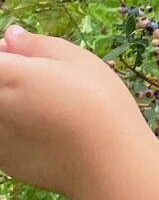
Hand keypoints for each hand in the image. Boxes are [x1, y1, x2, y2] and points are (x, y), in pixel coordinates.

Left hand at [0, 25, 144, 199]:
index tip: (15, 53)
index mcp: (7, 76)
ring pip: (0, 111)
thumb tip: (9, 37)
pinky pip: (3, 135)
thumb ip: (35, 46)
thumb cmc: (99, 101)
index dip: (5, 55)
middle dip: (8, 77)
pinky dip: (15, 129)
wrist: (108, 161)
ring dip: (12, 104)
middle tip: (36, 78)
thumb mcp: (76, 60)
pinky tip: (45, 132)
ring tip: (44, 106)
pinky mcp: (4, 162)